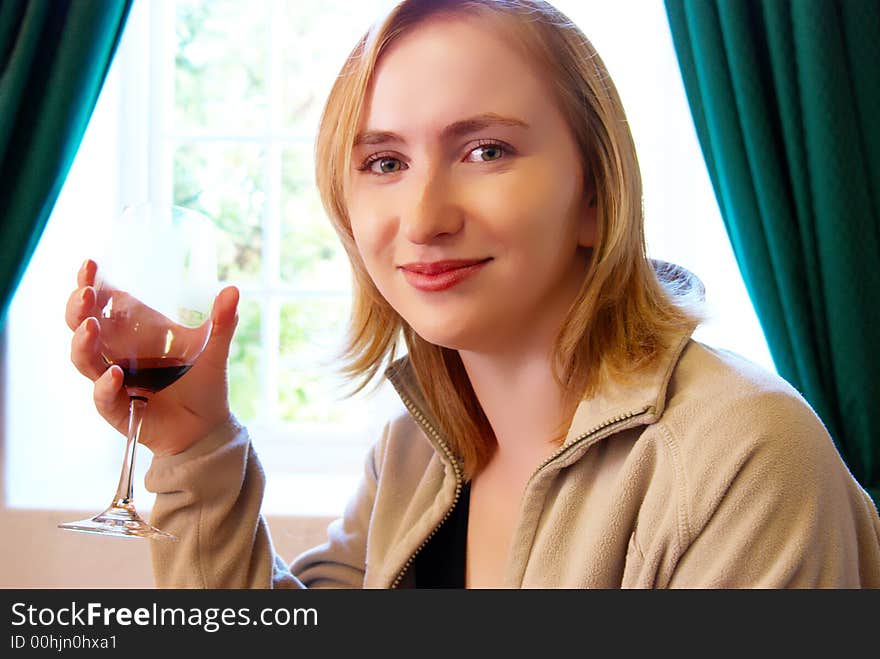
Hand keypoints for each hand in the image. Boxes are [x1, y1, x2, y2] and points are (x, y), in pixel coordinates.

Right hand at [66, 259, 239, 455]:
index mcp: (135, 332)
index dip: (90, 284)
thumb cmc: (203, 384)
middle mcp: (117, 353)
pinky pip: (103, 396)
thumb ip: (222, 322)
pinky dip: (105, 385)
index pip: (103, 303)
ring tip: (90, 326)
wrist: (207, 428)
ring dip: (83, 342)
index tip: (90, 264)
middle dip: (77, 308)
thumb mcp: (213, 349)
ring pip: (83, 359)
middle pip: (81, 326)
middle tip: (85, 292)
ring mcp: (113, 380)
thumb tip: (232, 291)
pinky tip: (115, 374)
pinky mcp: (117, 408)